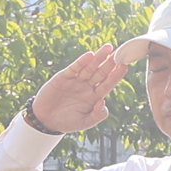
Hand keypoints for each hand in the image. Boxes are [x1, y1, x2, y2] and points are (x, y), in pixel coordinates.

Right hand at [23, 41, 143, 135]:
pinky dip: (81, 62)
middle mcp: (87, 86)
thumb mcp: (85, 122)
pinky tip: (89, 55)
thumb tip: (103, 102)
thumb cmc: (67, 122)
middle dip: (110, 63)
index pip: (108, 84)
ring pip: (89, 67)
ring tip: (108, 48)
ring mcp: (76, 80)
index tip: (125, 67)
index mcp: (94, 97)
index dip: (116, 76)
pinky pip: (74, 68)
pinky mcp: (63, 77)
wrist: (45, 120)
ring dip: (99, 57)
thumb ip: (97, 115)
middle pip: (101, 72)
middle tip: (120, 53)